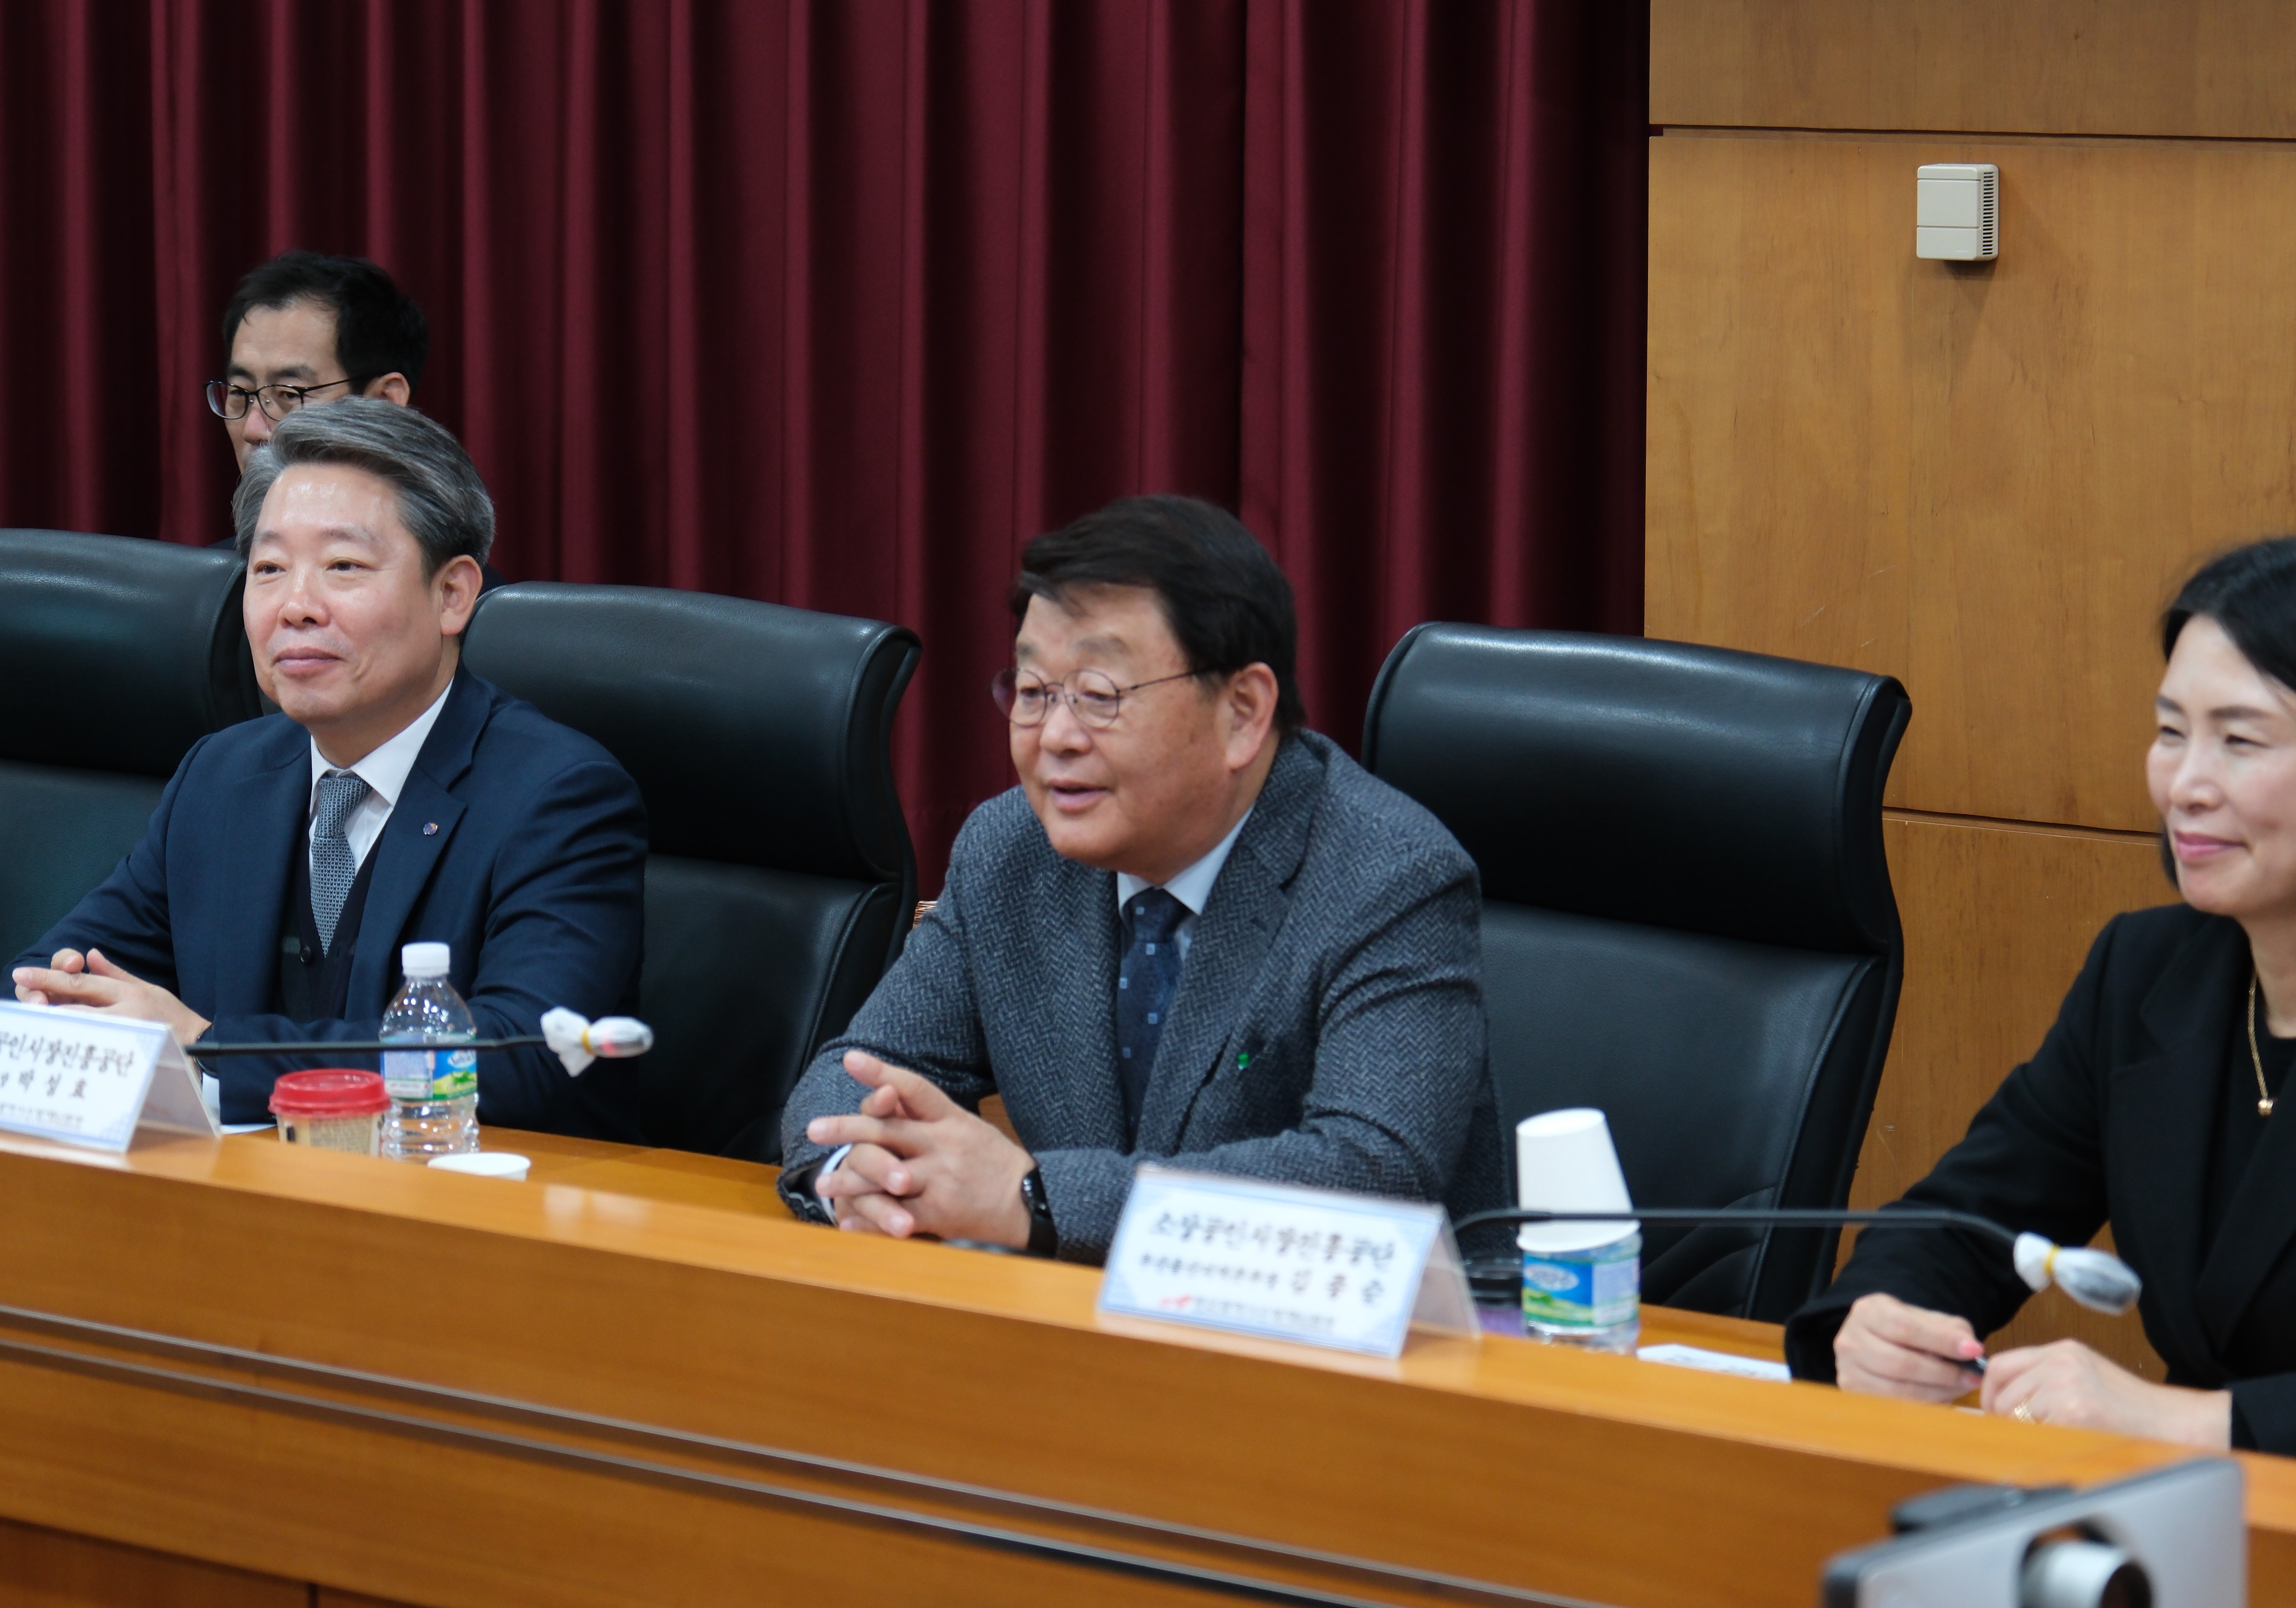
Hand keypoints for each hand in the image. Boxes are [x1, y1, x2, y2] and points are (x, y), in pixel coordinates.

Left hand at [11, 949, 210, 1045]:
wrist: (198, 1045)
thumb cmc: (173, 1017)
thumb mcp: (147, 988)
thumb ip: (114, 974)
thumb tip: (91, 955)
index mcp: (129, 993)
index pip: (81, 982)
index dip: (48, 977)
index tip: (21, 973)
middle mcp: (125, 1012)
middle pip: (71, 1005)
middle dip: (42, 1002)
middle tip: (23, 999)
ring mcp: (124, 1035)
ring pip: (75, 1027)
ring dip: (49, 1022)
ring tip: (31, 1018)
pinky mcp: (123, 1054)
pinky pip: (87, 1046)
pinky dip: (66, 1041)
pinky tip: (52, 1039)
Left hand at [807, 1051, 1034, 1247]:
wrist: (1031, 1203)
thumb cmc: (995, 1163)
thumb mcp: (969, 1127)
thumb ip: (930, 1114)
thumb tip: (889, 1090)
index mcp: (951, 1119)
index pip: (913, 1087)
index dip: (880, 1072)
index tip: (850, 1058)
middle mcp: (943, 1145)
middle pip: (888, 1130)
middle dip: (846, 1128)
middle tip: (814, 1127)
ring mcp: (940, 1179)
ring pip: (884, 1175)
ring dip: (849, 1180)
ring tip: (822, 1185)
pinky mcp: (939, 1213)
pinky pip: (895, 1217)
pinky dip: (869, 1222)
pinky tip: (847, 1223)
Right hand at [1834, 1292, 1986, 1401]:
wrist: (1877, 1344)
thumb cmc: (1907, 1332)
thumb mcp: (1928, 1320)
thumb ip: (1951, 1329)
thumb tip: (1971, 1348)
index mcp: (1867, 1311)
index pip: (1905, 1327)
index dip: (1941, 1341)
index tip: (1974, 1351)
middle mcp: (1850, 1340)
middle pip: (1900, 1363)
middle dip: (1943, 1373)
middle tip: (1973, 1377)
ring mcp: (1847, 1370)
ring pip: (1897, 1389)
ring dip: (1938, 1392)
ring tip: (1961, 1387)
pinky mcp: (1852, 1394)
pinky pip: (1894, 1406)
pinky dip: (1924, 1404)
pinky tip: (1942, 1396)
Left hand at [1984, 1339, 2231, 1446]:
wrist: (2173, 1422)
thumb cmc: (2132, 1408)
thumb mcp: (2085, 1376)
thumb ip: (2046, 1379)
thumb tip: (2002, 1400)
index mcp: (2063, 1350)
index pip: (2002, 1364)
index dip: (1990, 1391)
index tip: (1993, 1409)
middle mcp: (2060, 1361)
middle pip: (2003, 1391)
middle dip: (2005, 1416)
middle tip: (2021, 1432)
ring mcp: (2065, 1385)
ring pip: (2014, 1412)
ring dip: (2025, 1431)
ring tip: (2053, 1437)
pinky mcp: (2072, 1411)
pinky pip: (2033, 1430)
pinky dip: (2040, 1441)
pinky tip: (2065, 1443)